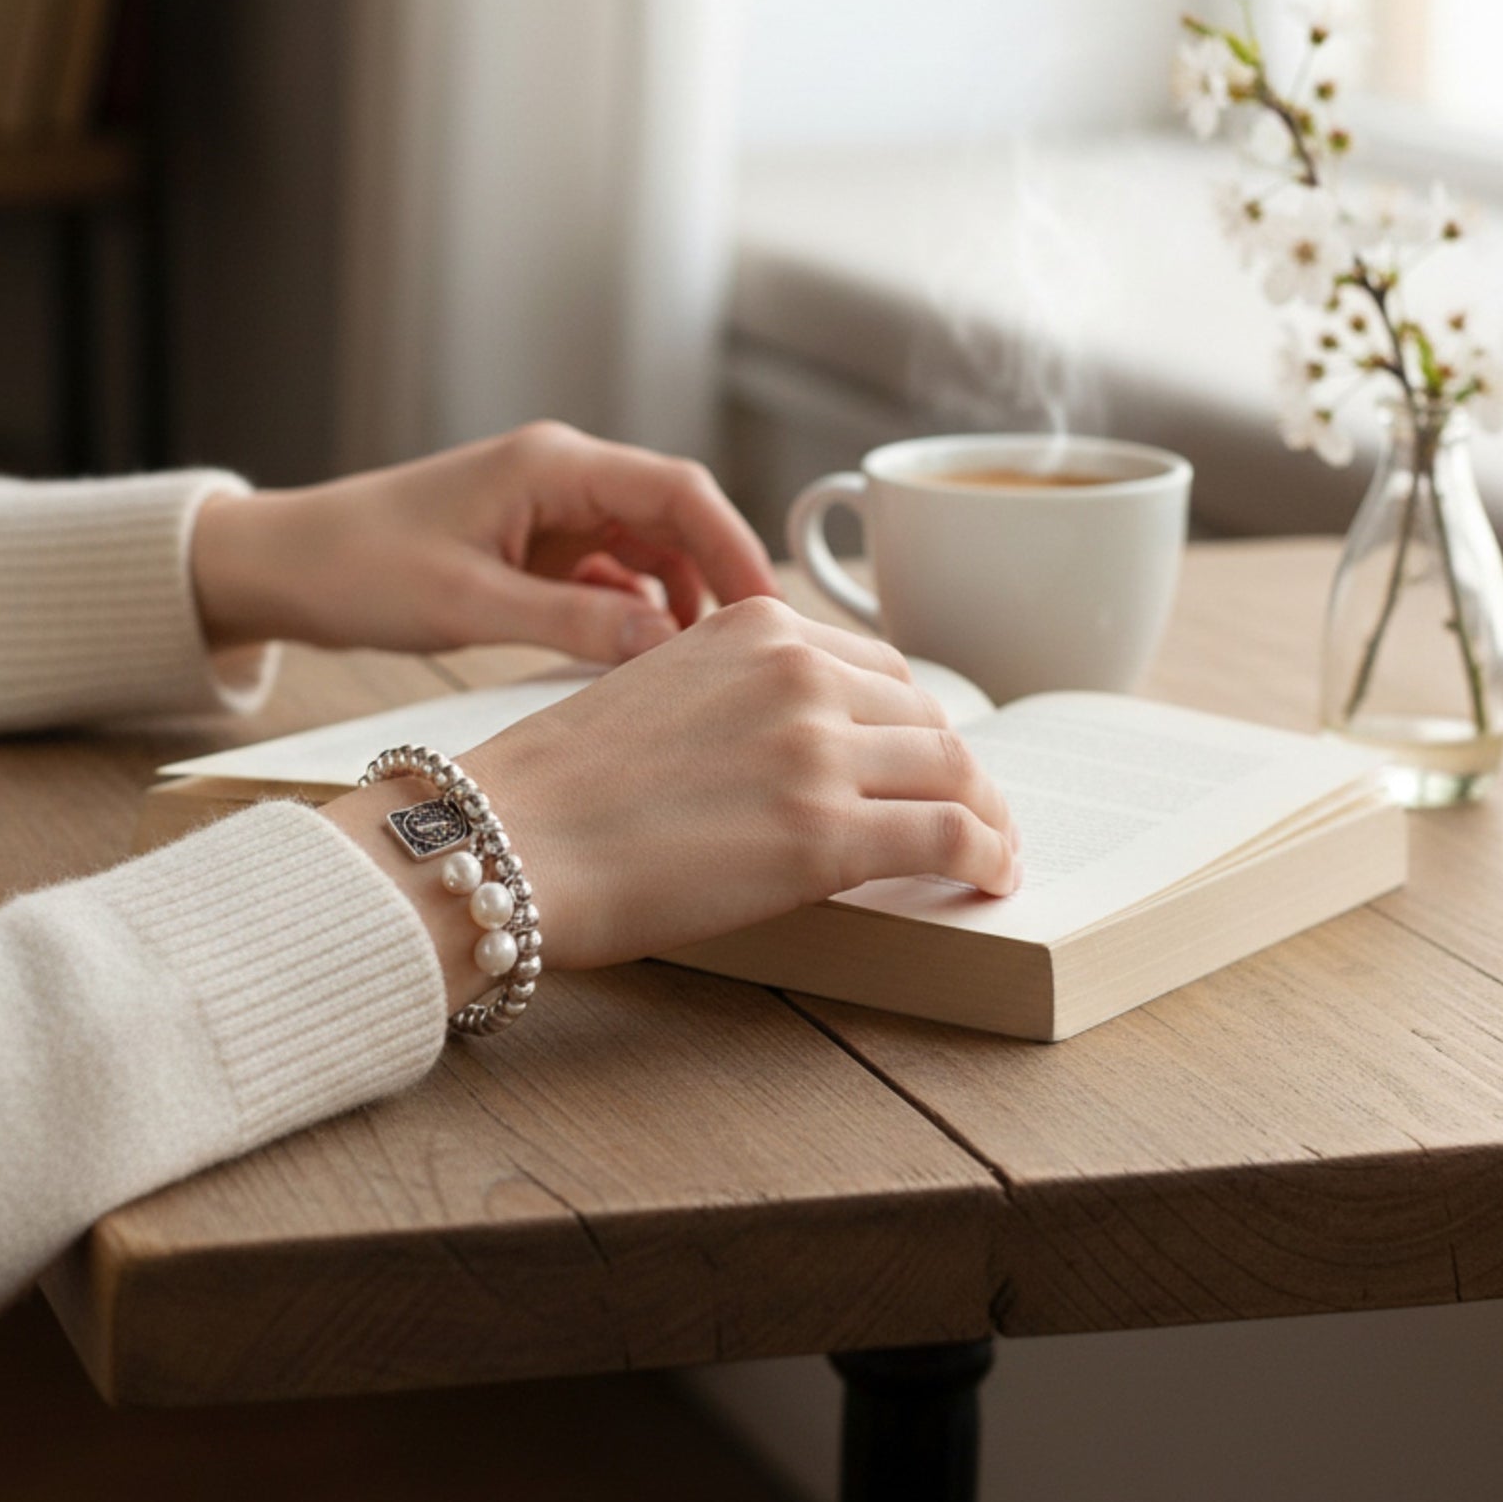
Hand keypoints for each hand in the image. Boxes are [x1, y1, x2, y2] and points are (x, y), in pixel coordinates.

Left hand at [191, 421, 779, 662]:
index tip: (771, 615)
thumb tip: (668, 647)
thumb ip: (572, 626)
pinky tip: (636, 667)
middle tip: (752, 659)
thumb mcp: (468, 604)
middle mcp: (561, 478)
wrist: (283, 567)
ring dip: (674, 607)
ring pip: (646, 554)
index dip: (736, 548)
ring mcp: (548, 514)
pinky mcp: (532, 551)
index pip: (680, 491)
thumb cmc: (357, 567)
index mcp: (553, 465)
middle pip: (676, 520)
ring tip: (698, 674)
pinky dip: (628, 620)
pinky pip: (607, 581)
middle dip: (717, 584)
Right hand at [325, 597, 1019, 1008]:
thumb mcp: (658, 686)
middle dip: (955, 766)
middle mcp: (797, 671)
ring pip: (952, 770)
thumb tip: (799, 741)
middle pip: (925, 716)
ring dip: (986, 812)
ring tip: (994, 848)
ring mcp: (815, 748)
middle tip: (973, 809)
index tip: (926, 755)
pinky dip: (988, 854)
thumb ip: (738, 692)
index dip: (913, 721)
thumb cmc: (561, 783)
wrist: (507, 837)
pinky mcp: (824, 832)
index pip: (876, 667)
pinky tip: (995, 875)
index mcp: (754, 626)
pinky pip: (949, 834)